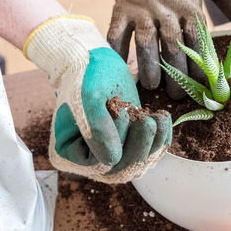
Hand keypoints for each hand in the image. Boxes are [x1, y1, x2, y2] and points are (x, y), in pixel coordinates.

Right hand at [24, 15, 171, 182]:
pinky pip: (148, 152)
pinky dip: (160, 138)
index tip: (121, 113)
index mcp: (67, 154)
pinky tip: (163, 119)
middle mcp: (88, 161)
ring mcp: (109, 153)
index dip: (115, 142)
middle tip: (146, 119)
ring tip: (158, 117)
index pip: (98, 163)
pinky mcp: (127, 143)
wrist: (94, 61)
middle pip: (120, 169)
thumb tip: (113, 161)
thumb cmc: (86, 76)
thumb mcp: (89, 98)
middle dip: (138, 144)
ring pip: (137, 162)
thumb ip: (97, 129)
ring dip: (153, 141)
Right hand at [104, 0, 230, 99]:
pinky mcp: (121, 3)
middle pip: (173, 46)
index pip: (197, 40)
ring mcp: (142, 6)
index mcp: (190, 2)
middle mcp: (166, 7)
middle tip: (178, 96)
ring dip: (149, 66)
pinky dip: (117, 51)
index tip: (205, 85)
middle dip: (176, 73)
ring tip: (152, 86)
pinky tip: (120, 68)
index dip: (201, 66)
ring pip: (146, 42)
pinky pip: (117, 31)